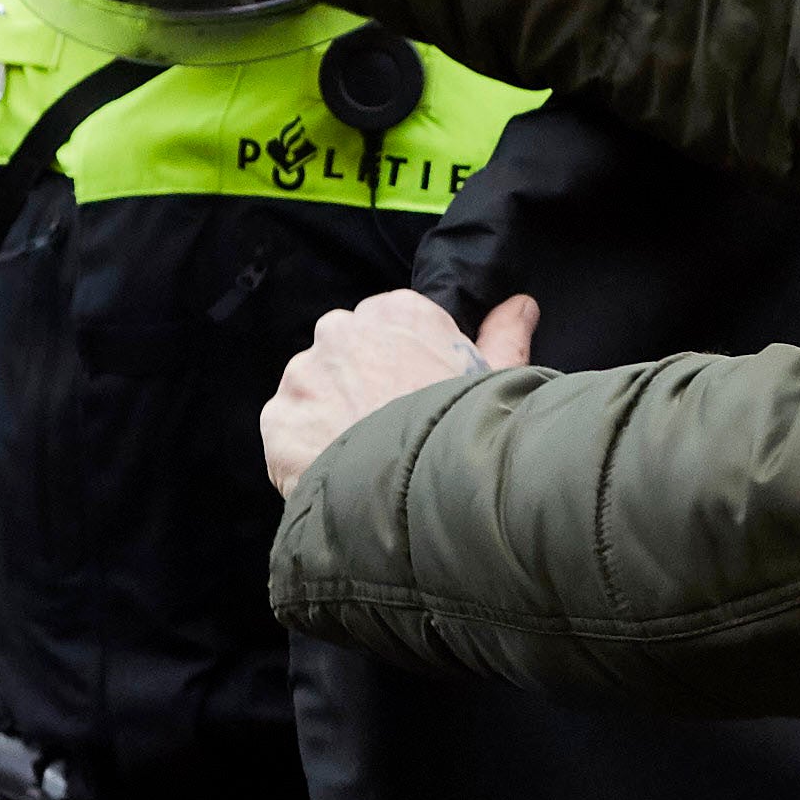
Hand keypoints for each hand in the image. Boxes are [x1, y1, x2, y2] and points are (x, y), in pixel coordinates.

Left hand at [260, 289, 540, 494]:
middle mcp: (342, 329)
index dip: (408, 365)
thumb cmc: (466, 431)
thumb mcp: (499, 379)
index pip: (393, 326)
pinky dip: (307, 452)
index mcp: (398, 310)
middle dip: (363, 384)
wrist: (418, 496)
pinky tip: (341, 472)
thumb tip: (520, 304)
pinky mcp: (278, 417)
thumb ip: (504, 334)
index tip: (419, 394)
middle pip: (348, 353)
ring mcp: (304, 373)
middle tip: (392, 428)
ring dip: (332, 417)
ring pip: (315, 391)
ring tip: (366, 458)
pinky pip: (289, 432)